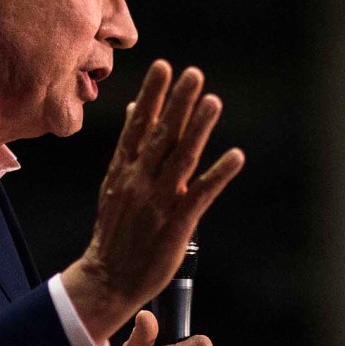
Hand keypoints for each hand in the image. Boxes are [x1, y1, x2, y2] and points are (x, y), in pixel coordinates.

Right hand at [63, 60, 243, 342]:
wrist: (108, 278)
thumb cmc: (115, 229)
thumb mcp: (114, 182)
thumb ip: (129, 145)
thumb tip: (132, 109)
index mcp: (123, 168)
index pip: (138, 124)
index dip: (152, 95)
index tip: (163, 67)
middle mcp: (139, 180)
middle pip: (161, 135)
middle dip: (178, 103)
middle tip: (193, 73)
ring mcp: (157, 201)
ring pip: (181, 158)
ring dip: (199, 129)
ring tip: (213, 101)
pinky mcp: (177, 224)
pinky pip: (200, 194)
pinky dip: (218, 174)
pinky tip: (236, 156)